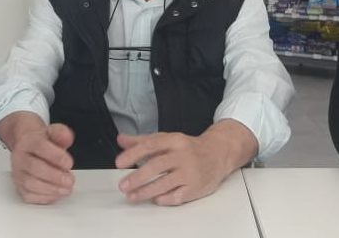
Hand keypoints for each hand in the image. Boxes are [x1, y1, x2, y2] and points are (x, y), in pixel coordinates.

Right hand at [0, 112, 75, 203]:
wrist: (28, 146)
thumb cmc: (42, 142)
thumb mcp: (54, 133)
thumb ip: (61, 134)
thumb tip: (67, 136)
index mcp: (28, 141)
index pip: (39, 146)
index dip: (55, 156)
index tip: (69, 163)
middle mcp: (20, 157)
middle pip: (34, 167)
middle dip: (55, 176)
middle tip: (70, 180)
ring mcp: (18, 173)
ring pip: (30, 183)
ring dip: (51, 189)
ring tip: (66, 189)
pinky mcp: (19, 187)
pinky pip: (28, 196)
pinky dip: (44, 197)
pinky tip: (56, 194)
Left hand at [115, 120, 255, 205]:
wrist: (218, 154)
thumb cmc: (188, 147)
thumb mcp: (167, 139)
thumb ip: (143, 140)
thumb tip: (121, 140)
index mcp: (174, 140)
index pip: (151, 146)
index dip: (133, 154)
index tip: (119, 163)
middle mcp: (183, 155)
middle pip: (157, 166)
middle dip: (137, 177)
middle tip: (123, 185)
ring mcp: (190, 172)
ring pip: (165, 183)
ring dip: (146, 191)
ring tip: (132, 196)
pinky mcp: (196, 187)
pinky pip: (177, 196)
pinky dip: (164, 199)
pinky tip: (154, 199)